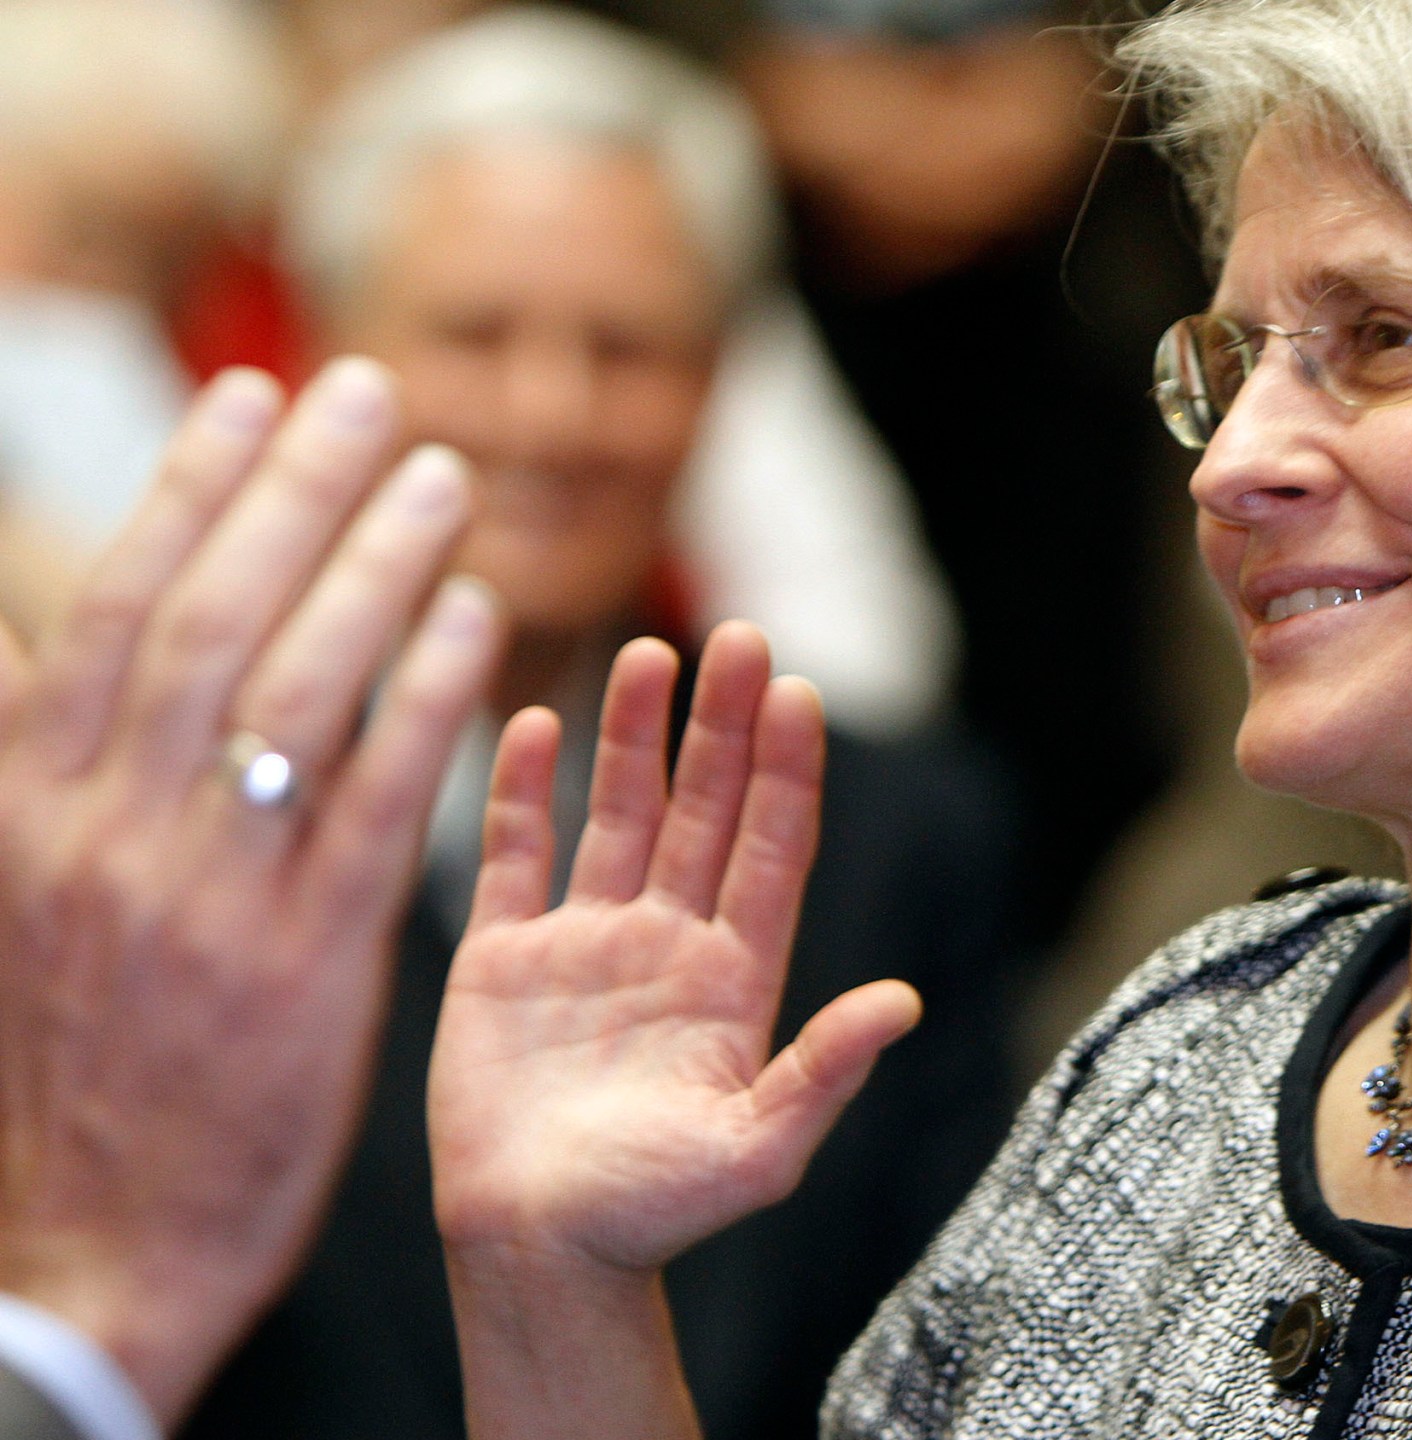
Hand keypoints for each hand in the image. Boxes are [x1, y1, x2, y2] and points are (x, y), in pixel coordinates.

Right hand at [0, 359, 502, 1424]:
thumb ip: (22, 760)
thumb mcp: (5, 896)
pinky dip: (427, 705)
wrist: (88, 1246)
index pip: (120, 605)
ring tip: (445, 479)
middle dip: (300, 493)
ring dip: (379, 568)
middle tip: (376, 394)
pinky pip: (378, 808)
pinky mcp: (304, 966)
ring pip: (302, 692)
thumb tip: (26, 634)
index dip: (192, 489)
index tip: (255, 392)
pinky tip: (482, 624)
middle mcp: (111, 832)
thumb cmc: (60, 1061)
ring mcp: (210, 898)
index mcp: (28, 804)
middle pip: (217, 619)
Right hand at [429, 624, 918, 1276]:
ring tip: (649, 652)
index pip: (772, 849)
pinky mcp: (505, 960)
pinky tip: (539, 723)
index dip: (787, 771)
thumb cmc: (653, 1214)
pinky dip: (523, 791)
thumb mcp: (760, 1150)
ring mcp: (587, 945)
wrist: (536, 1255)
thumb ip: (825, 1070)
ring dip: (634, 736)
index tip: (798, 692)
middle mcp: (669, 945)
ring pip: (616, 815)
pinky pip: (516, 857)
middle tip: (738, 634)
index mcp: (737, 978)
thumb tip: (905, 1002)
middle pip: (704, 811)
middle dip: (722, 726)